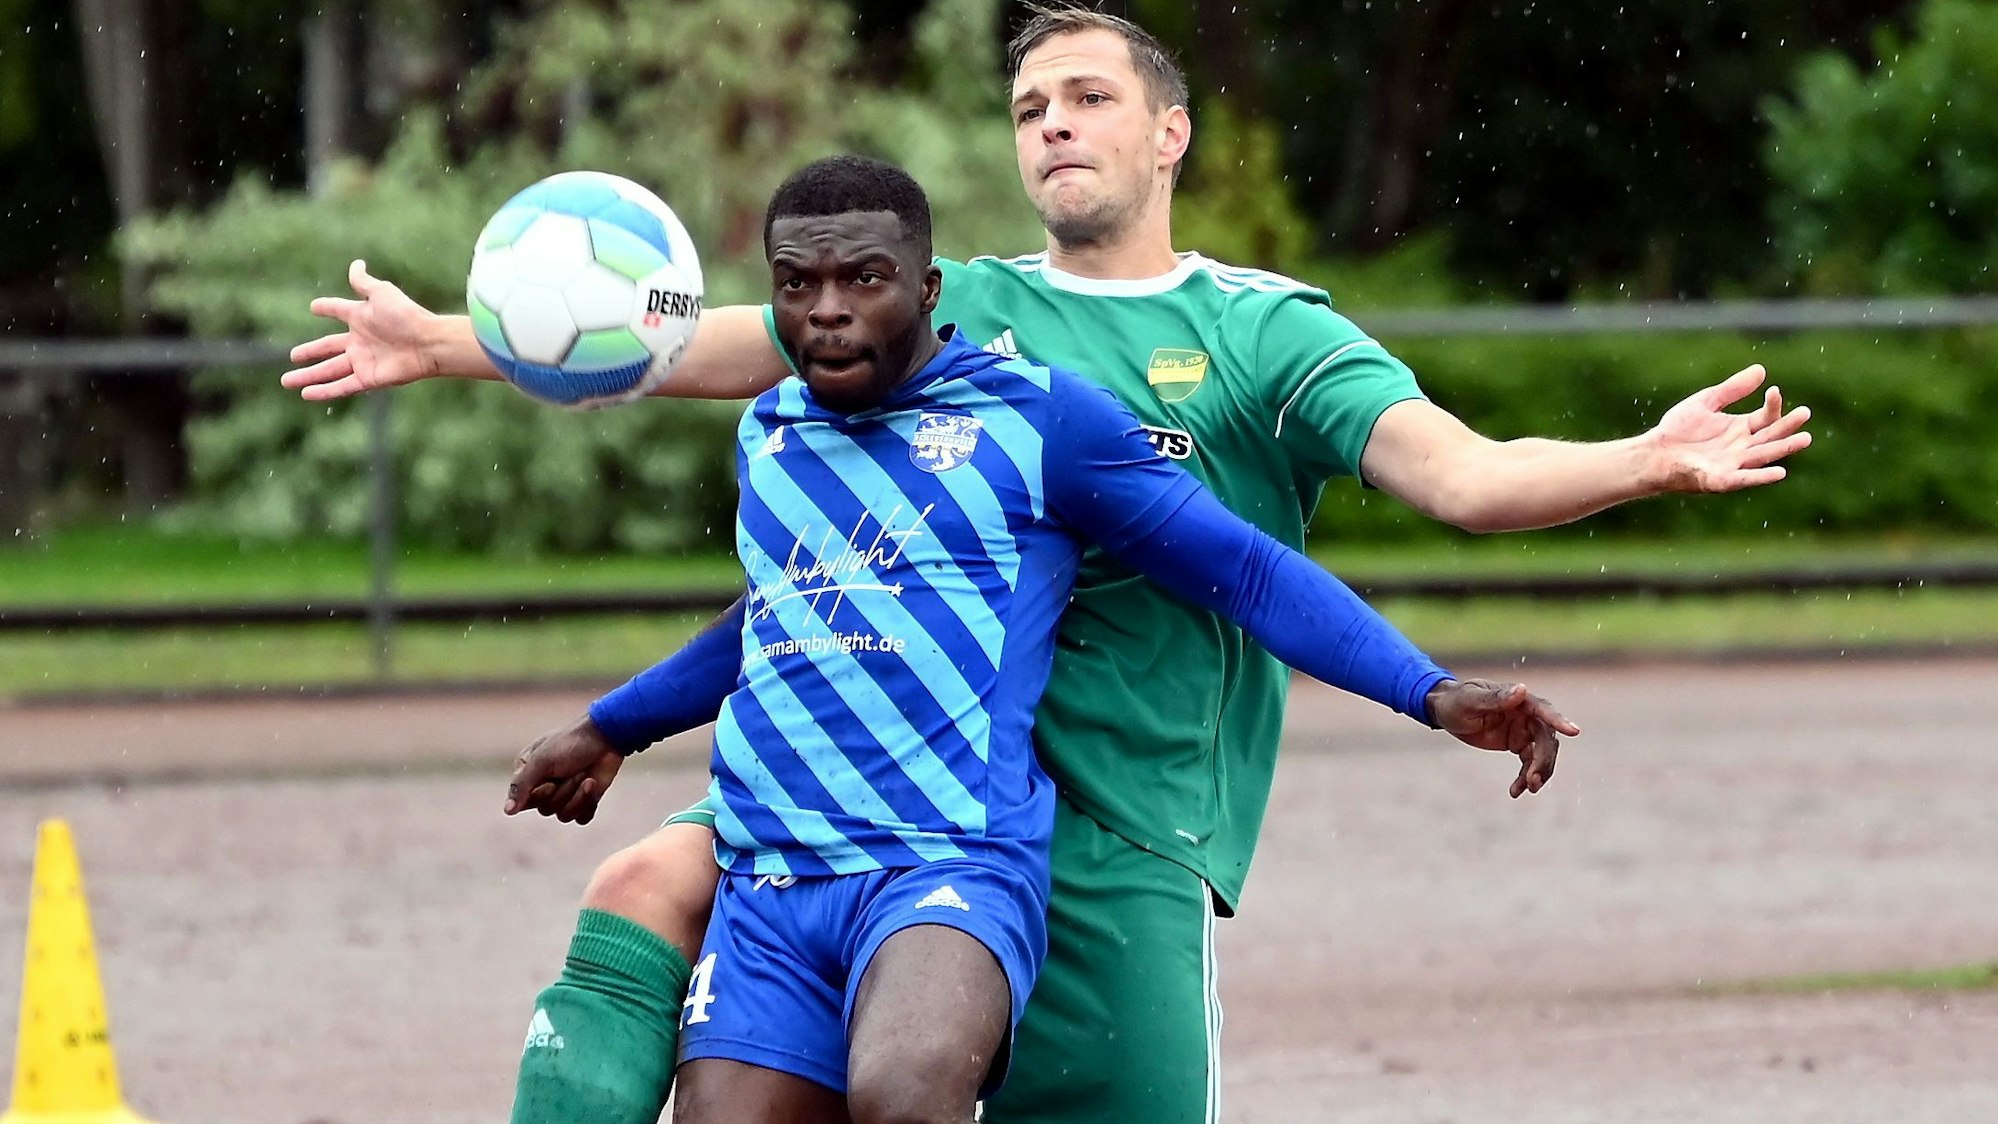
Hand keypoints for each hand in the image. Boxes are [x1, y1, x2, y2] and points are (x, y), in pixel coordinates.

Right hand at [281, 259, 442, 400]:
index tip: (315, 308)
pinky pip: (341, 386)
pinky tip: (306, 395)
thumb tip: (356, 264)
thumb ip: (364, 282)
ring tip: (286, 381)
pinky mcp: (368, 378)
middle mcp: (359, 341)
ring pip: (328, 371)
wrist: (427, 342)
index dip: (327, 308)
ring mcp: (362, 361)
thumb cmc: (405, 315)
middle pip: (327, 348)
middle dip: (309, 352)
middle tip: (292, 356)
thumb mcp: (381, 293)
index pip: (338, 311)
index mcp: (361, 318)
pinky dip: (324, 391)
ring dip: (308, 377)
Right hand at [504, 715, 625, 823]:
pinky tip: (593, 785)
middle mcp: (545, 786)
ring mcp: (566, 794)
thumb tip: (507, 811)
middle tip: (575, 771)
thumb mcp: (541, 761)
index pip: (523, 801)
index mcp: (529, 774)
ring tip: (586, 777)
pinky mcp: (585, 801)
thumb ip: (521, 786)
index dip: (539, 794)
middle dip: (563, 791)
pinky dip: (588, 804)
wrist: (607, 738)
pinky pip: (581, 818)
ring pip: (564, 815)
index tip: (550, 781)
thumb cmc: (571, 744)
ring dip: (578, 796)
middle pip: (546, 809)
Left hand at [1425, 678, 1580, 798]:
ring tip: (1528, 788)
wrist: (1446, 712)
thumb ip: (1495, 698)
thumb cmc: (1457, 701)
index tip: (1574, 732)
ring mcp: (1523, 729)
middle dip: (1542, 760)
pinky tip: (1516, 791)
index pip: (1543, 709)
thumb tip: (1522, 690)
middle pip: (1545, 738)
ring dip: (1538, 771)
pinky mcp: (1518, 743)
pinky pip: (1529, 762)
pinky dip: (1525, 777)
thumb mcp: (1470, 700)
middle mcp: (1526, 714)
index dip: (1558, 720)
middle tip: (1533, 780)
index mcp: (1518, 700)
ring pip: (1542, 753)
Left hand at [1648, 364, 1812, 492]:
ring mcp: (1734, 464)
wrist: (1653, 452)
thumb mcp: (1707, 402)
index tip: (1774, 391)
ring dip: (1784, 449)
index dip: (1772, 405)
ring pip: (1764, 456)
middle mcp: (1742, 447)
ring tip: (1805, 439)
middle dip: (1788, 426)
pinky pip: (1745, 479)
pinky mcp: (1721, 480)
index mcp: (1741, 429)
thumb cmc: (1678, 429)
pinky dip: (1762, 476)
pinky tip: (1780, 472)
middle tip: (1805, 414)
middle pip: (1771, 436)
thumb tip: (1761, 369)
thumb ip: (1732, 389)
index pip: (1766, 417)